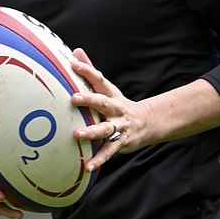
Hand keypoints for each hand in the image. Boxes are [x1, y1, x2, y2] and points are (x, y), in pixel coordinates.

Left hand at [70, 48, 151, 171]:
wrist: (146, 123)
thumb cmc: (117, 104)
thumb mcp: (107, 87)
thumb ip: (91, 71)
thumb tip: (76, 51)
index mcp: (110, 94)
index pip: (98, 79)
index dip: (87, 70)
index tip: (73, 63)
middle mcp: (115, 109)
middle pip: (103, 102)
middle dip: (89, 100)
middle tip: (74, 98)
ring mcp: (118, 126)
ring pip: (105, 129)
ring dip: (91, 132)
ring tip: (77, 135)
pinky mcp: (120, 142)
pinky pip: (108, 152)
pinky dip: (98, 160)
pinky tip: (87, 167)